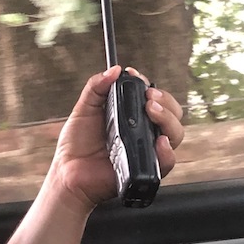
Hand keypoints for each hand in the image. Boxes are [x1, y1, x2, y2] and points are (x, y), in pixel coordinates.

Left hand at [51, 66, 185, 210]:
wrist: (68, 173)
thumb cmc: (76, 145)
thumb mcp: (84, 109)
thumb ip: (96, 87)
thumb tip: (114, 70)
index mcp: (133, 117)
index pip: (156, 99)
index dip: (151, 87)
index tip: (136, 77)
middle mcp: (144, 133)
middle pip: (172, 114)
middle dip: (165, 101)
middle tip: (148, 98)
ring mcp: (146, 150)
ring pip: (175, 134)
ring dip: (168, 119)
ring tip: (151, 112)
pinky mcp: (146, 170)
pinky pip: (166, 162)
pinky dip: (167, 152)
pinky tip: (159, 142)